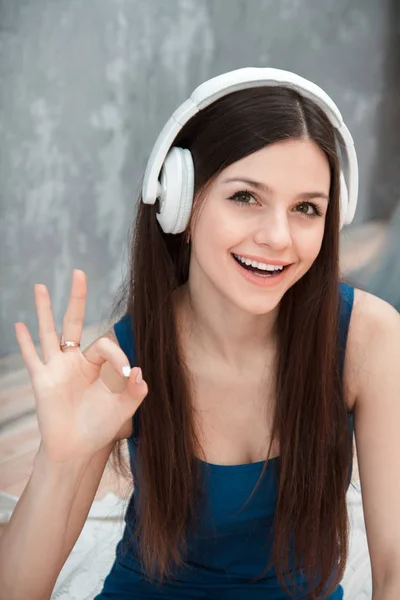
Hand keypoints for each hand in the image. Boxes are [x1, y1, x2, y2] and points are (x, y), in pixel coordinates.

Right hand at [14, 269, 147, 462]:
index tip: (126, 372)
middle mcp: (75, 361)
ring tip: (40, 286)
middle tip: (79, 272)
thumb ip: (135, 391)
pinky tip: (18, 325)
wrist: (77, 449)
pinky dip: (24, 342)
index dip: (117, 355)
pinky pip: (32, 357)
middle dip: (77, 298)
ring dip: (44, 310)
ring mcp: (56, 368)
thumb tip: (139, 370)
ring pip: (49, 332)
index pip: (105, 344)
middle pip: (74, 322)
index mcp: (96, 364)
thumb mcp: (124, 408)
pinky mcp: (42, 381)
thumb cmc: (100, 427)